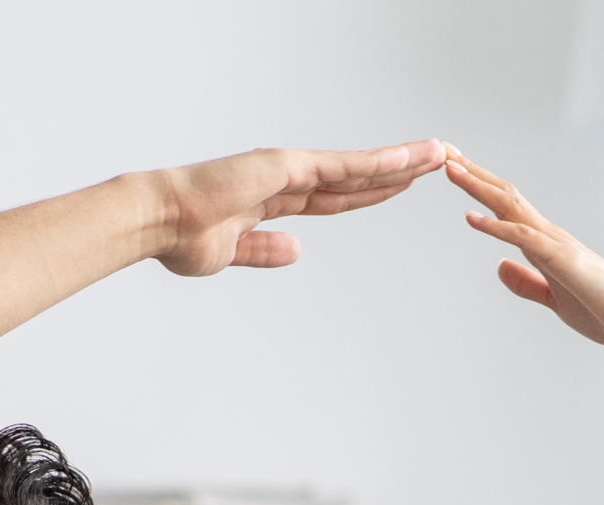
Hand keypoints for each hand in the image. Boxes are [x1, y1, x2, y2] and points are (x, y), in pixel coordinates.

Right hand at [149, 141, 454, 277]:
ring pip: (360, 167)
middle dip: (400, 172)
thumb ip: (266, 250)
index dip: (372, 193)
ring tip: (442, 154)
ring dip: (404, 161)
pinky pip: (344, 168)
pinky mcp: (287, 167)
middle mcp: (288, 178)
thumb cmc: (184, 237)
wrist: (160, 222)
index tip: (403, 188)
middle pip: (358, 177)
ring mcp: (289, 169)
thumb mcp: (234, 252)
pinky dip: (379, 164)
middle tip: (439, 163)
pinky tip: (410, 161)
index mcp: (275, 199)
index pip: (337, 198)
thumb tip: (296, 252)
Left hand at [445, 152, 603, 397]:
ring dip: (479, 188)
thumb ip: (527, 283)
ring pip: (512, 207)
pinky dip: (497, 227)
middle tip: (442, 153)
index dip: (478, 187)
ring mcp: (557, 245)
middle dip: (472, 174)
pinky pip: (525, 239)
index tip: (452, 169)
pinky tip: (472, 219)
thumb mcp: (554, 299)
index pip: (505, 207)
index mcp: (545, 244)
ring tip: (451, 170)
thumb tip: (500, 267)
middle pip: (504, 196)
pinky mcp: (564, 262)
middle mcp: (549, 236)